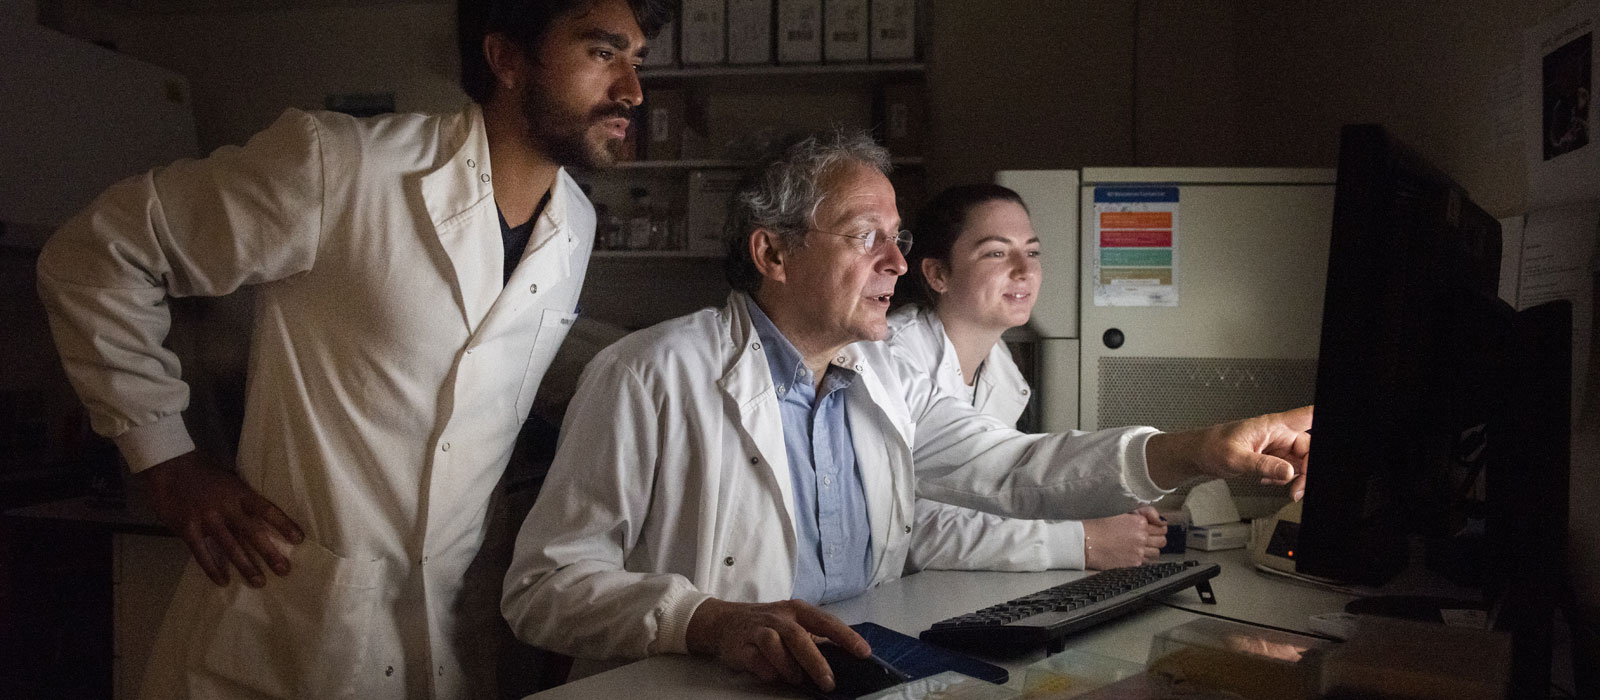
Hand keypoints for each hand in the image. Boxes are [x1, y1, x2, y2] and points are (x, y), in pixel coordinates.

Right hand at [137, 451, 303, 586]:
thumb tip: (263, 516)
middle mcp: (226, 507)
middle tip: (284, 570)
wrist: (170, 467)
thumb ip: (243, 498)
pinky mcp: (188, 529)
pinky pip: (202, 553)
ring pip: (230, 547)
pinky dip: (213, 569)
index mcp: (240, 493)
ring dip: (246, 566)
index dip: (283, 524)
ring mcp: (207, 519)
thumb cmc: (204, 473)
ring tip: (259, 582)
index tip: (299, 539)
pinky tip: (224, 581)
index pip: (266, 510)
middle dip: (269, 553)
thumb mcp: (230, 479)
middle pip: (252, 533)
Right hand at [685, 598, 869, 691]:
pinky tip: (773, 675)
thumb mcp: (792, 623)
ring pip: (775, 645)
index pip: (826, 621)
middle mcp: (778, 617)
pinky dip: (767, 671)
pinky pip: (755, 660)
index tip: (864, 653)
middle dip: (816, 662)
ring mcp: (758, 630)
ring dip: (789, 666)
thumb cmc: (767, 624)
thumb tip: (843, 660)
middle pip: (799, 637)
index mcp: (797, 611)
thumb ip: (814, 639)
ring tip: (796, 679)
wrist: (723, 621)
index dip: (846, 636)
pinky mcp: (740, 646)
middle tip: (829, 683)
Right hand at [1082, 506, 1166, 569]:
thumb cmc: (1099, 526)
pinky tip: (1133, 553)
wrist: (1085, 542)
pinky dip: (1143, 558)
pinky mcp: (1134, 563)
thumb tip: (1161, 520)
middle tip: (1148, 538)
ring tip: (1140, 546)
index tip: (1153, 528)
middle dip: (1157, 538)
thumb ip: (1145, 513)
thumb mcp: (1122, 513)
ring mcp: (1138, 551)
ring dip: (1151, 549)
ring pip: (1157, 552)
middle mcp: (1142, 537)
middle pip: (1162, 540)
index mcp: (1140, 522)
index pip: (1162, 526)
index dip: (1158, 527)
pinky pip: (1147, 562)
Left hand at [1145, 406, 1311, 498]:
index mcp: (1273, 425)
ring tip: (1284, 488)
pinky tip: (1268, 480)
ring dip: (1297, 478)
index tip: (1324, 427)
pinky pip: (1288, 470)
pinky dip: (1283, 479)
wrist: (1198, 455)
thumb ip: (1263, 465)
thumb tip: (1289, 472)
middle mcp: (1278, 434)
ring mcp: (1276, 447)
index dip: (1318, 418)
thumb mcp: (1236, 457)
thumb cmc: (1211, 447)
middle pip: (1309, 448)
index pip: (1305, 415)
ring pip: (1301, 462)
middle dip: (1307, 470)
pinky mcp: (1271, 459)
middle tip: (1298, 488)